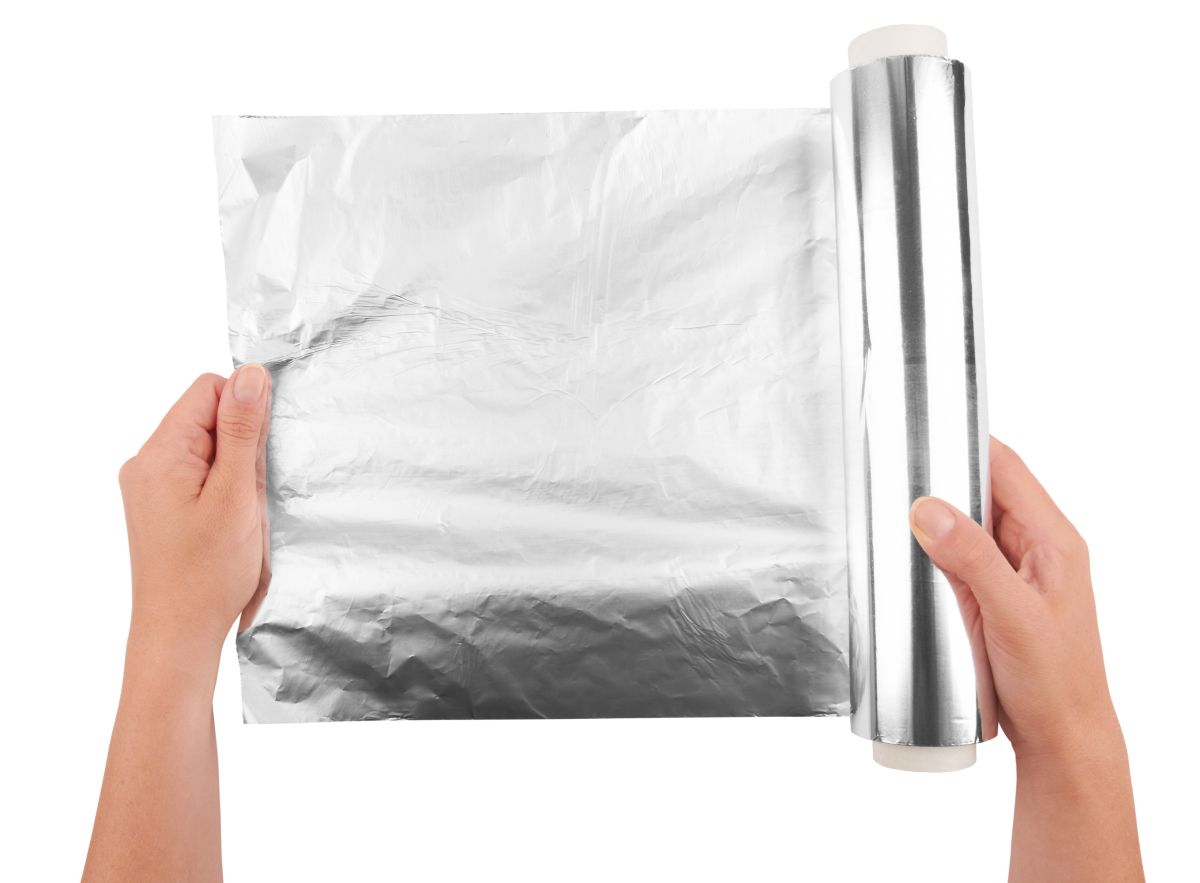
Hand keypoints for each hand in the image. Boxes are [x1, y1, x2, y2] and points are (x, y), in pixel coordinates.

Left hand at [118, 366, 271, 668]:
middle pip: (211, 419)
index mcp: (160, 453)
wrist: (179, 636)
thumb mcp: (236, 496)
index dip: (246, 412)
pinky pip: (204, 477)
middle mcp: (148, 463)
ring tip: (240, 517)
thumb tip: (250, 374)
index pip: (209, 391)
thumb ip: (242, 431)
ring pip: (212, 450)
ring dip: (239, 476)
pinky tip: (233, 525)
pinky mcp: (164, 507)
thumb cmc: (206, 575)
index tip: (260, 454)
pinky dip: (228, 493)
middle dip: (245, 450)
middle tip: (249, 497)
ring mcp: (153, 487)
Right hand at [909, 438, 1114, 760]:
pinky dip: (931, 556)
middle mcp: (1033, 550)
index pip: (1007, 469)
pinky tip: (906, 560)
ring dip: (932, 523)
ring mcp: (1012, 575)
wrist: (1060, 740)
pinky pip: (956, 562)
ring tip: (890, 513)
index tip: (924, 431)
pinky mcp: (991, 598)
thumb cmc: (1055, 681)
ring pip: (964, 528)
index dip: (967, 444)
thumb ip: (972, 559)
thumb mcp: (1012, 615)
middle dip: (939, 482)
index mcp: (1053, 541)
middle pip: (981, 494)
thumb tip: (928, 507)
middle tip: (892, 475)